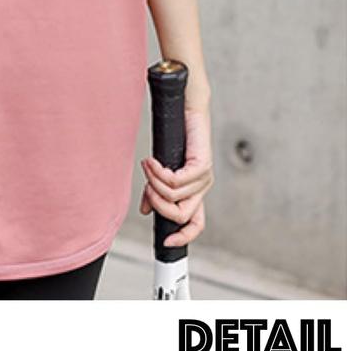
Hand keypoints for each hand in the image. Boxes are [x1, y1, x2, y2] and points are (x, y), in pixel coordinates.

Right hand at [137, 103, 214, 247]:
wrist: (186, 108)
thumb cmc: (174, 136)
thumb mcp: (160, 170)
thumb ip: (155, 191)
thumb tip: (146, 210)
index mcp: (195, 192)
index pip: (196, 224)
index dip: (184, 237)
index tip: (166, 242)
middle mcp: (202, 188)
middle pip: (181, 215)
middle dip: (158, 205)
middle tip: (145, 188)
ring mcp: (205, 177)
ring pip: (174, 196)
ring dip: (152, 182)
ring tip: (146, 165)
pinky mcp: (202, 164)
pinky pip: (176, 180)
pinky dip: (158, 173)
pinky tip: (150, 162)